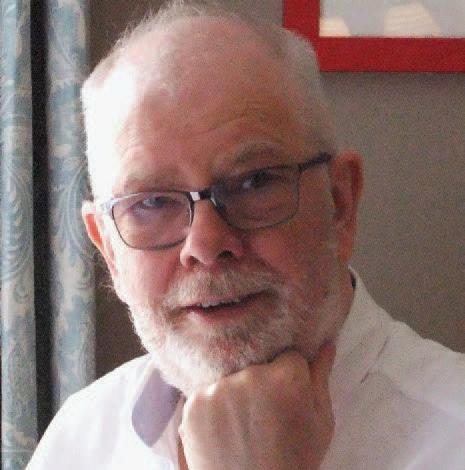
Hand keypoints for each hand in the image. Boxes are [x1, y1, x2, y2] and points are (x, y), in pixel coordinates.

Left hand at [178, 344, 335, 469]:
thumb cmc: (294, 460)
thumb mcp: (320, 423)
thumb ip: (320, 378)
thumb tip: (326, 344)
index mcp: (286, 378)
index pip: (288, 356)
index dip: (289, 377)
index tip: (287, 398)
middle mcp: (250, 376)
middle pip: (257, 366)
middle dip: (262, 384)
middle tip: (264, 415)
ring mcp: (218, 389)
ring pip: (231, 379)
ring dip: (236, 394)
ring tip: (242, 425)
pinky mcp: (193, 403)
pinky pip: (207, 393)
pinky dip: (213, 408)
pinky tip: (222, 429)